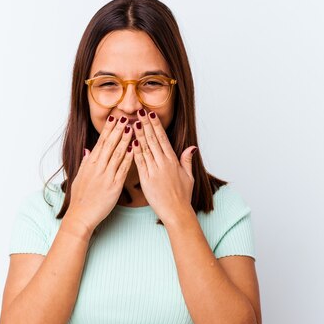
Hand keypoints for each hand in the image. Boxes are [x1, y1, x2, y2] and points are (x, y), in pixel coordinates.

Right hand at [67, 116, 134, 231]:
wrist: (81, 215)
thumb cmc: (80, 198)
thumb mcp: (79, 177)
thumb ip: (85, 162)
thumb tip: (88, 149)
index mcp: (90, 163)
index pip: (101, 142)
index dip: (108, 129)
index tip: (114, 118)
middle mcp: (98, 167)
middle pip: (110, 144)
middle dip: (118, 129)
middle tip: (125, 116)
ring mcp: (106, 175)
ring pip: (118, 154)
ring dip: (125, 140)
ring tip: (132, 128)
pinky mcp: (114, 186)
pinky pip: (123, 169)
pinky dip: (129, 158)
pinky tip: (135, 149)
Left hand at [131, 109, 197, 223]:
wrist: (176, 212)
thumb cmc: (182, 196)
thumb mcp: (189, 176)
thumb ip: (187, 160)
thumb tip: (192, 147)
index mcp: (173, 161)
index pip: (163, 138)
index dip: (156, 125)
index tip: (151, 114)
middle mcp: (164, 163)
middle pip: (153, 140)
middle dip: (145, 124)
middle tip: (139, 111)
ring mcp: (155, 171)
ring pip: (145, 148)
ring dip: (139, 134)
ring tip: (132, 121)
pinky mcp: (147, 180)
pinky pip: (140, 163)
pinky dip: (135, 151)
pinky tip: (131, 142)